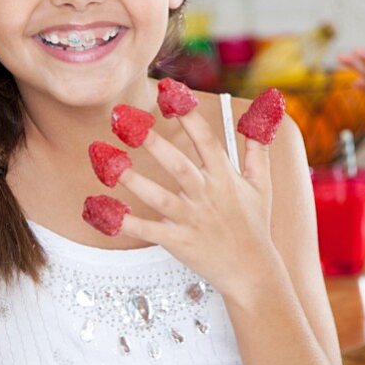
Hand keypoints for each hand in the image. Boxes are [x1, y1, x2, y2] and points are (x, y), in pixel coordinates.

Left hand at [117, 105, 275, 298]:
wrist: (252, 272)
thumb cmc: (254, 226)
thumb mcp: (262, 185)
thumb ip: (257, 149)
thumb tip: (263, 115)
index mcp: (224, 178)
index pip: (205, 140)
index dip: (188, 115)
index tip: (170, 91)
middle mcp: (206, 196)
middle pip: (177, 165)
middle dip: (152, 142)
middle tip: (125, 120)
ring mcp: (191, 220)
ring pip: (158, 197)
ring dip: (132, 179)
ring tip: (108, 161)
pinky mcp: (178, 241)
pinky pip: (147, 230)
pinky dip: (125, 222)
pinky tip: (102, 210)